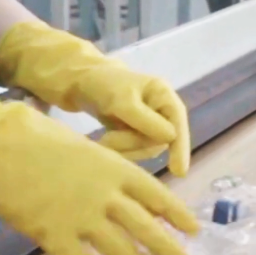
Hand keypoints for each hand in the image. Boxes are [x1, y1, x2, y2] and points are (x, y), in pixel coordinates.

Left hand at [0, 21, 191, 174]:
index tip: (179, 172)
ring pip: (145, 149)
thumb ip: (146, 120)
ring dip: (124, 149)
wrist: (75, 81)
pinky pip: (133, 150)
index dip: (180, 148)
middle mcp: (160, 110)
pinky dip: (119, 151)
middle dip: (133, 145)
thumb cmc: (100, 84)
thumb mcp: (122, 100)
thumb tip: (171, 138)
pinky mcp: (133, 132)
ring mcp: (147, 122)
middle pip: (159, 141)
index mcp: (163, 96)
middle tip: (107, 141)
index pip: (178, 126)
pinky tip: (103, 144)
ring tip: (102, 141)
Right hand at [0, 105, 199, 254]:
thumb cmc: (42, 141)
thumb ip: (111, 174)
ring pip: (118, 250)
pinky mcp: (52, 234)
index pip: (157, 196)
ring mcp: (79, 216)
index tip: (194, 230)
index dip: (177, 215)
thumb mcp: (90, 151)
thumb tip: (134, 197)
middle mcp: (105, 195)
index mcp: (116, 169)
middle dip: (167, 248)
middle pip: (144, 227)